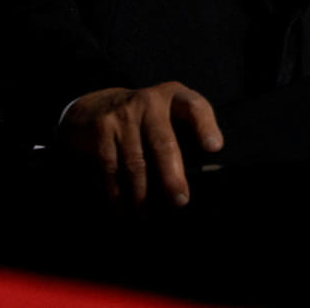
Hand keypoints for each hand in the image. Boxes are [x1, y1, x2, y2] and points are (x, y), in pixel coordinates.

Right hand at [58, 81, 222, 208]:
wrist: (95, 106)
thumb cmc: (145, 120)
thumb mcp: (167, 114)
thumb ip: (185, 134)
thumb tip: (201, 178)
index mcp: (172, 97)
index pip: (194, 106)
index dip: (205, 126)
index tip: (214, 148)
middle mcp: (148, 102)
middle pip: (163, 143)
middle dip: (172, 176)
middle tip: (179, 201)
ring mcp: (122, 115)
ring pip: (136, 163)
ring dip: (142, 194)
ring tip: (147, 214)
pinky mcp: (102, 129)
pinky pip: (111, 168)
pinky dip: (117, 192)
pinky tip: (123, 207)